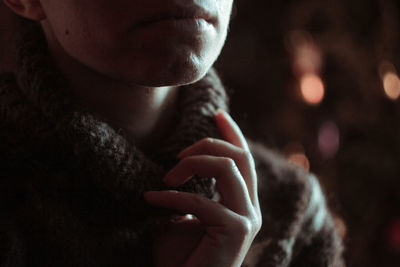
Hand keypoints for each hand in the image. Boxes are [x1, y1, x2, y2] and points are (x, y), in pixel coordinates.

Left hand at [145, 110, 260, 266]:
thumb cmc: (179, 256)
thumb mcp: (181, 212)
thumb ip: (188, 188)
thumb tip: (177, 162)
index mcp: (241, 202)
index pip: (243, 159)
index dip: (232, 133)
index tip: (216, 114)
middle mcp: (251, 208)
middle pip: (238, 157)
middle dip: (206, 145)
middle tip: (175, 156)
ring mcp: (247, 219)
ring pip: (228, 168)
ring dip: (192, 165)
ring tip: (164, 179)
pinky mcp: (236, 231)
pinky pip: (202, 201)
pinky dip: (171, 198)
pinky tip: (150, 201)